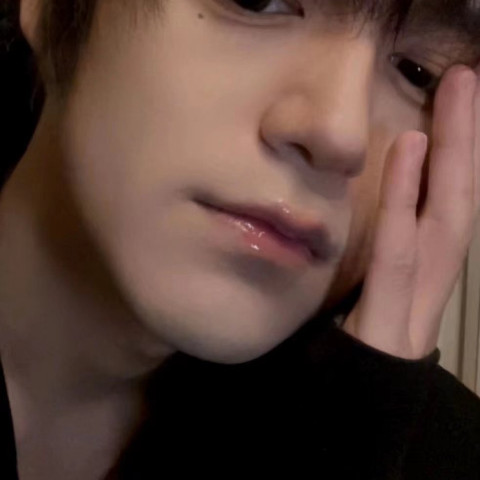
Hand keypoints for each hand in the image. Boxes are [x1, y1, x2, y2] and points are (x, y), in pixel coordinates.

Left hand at [342, 64, 479, 359]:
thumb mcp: (376, 291)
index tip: (457, 102)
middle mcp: (433, 276)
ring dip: (454, 153)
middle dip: (468, 139)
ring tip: (456, 95)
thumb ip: (385, 249)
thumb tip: (385, 205)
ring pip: (446, 215)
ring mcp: (419, 295)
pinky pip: (400, 246)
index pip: (448, 202)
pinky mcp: (395, 314)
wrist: (359, 407)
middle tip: (468, 79)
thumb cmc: (364, 344)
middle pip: (458, 197)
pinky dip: (405, 196)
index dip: (459, 153)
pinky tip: (410, 149)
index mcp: (426, 270)